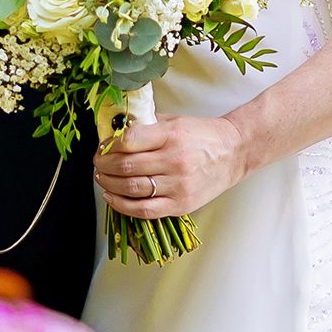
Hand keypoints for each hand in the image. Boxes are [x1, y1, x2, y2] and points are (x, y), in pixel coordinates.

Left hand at [93, 114, 247, 219]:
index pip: (128, 141)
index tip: (102, 147)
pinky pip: (144, 210)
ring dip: (108, 185)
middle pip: (125, 166)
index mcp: (171, 135)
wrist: (234, 152)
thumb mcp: (173, 121)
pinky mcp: (181, 205)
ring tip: (102, 179)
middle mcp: (174, 161)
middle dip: (103, 165)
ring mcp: (178, 185)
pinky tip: (112, 197)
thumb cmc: (201, 135)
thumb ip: (145, 127)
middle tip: (98, 163)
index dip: (108, 145)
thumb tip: (113, 135)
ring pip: (131, 189)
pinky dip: (122, 206)